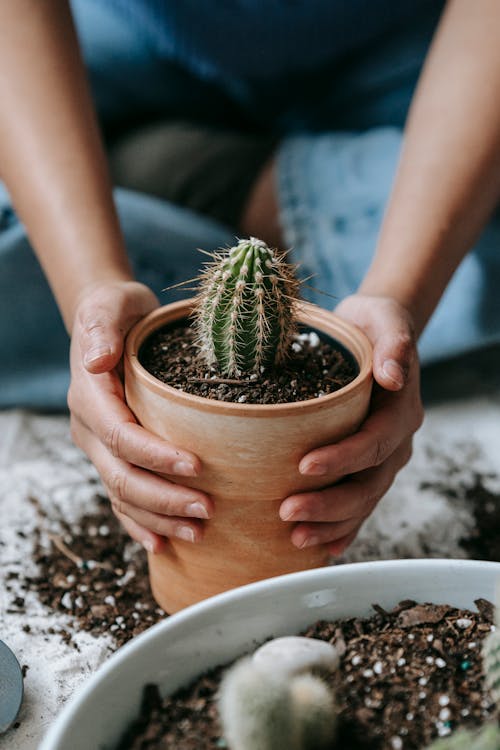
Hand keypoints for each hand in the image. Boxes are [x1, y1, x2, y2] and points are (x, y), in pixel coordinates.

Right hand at [67, 280, 212, 552]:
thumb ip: (102, 328)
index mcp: (91, 397)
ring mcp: (99, 448)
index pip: (122, 436)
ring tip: (198, 531)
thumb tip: (95, 361)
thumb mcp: (110, 305)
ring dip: (158, 518)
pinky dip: (141, 523)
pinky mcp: (113, 456)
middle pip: (122, 476)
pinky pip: (122, 498)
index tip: (196, 465)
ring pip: (122, 495)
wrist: (111, 325)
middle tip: (206, 509)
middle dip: (163, 498)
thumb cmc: (118, 312)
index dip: (156, 456)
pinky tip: (164, 543)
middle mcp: (90, 428)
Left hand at [279, 294, 423, 555]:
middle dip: (329, 504)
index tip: (303, 466)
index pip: (373, 442)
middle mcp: (396, 441)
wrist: (374, 333)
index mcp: (400, 410)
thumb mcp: (383, 318)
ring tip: (295, 537)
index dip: (342, 458)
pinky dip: (342, 528)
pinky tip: (320, 546)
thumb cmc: (371, 325)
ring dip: (331, 523)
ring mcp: (384, 459)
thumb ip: (394, 342)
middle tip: (287, 512)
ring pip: (363, 501)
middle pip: (368, 484)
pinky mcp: (367, 466)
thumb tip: (393, 375)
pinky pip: (359, 504)